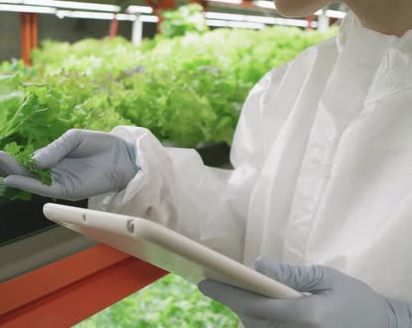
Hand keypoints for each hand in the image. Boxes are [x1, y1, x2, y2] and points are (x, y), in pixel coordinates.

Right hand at [0, 129, 137, 200]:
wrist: (124, 157)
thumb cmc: (100, 145)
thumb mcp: (74, 138)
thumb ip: (54, 149)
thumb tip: (34, 159)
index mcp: (48, 158)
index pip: (17, 160)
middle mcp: (48, 172)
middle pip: (15, 171)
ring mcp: (55, 182)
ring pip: (25, 179)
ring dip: (6, 172)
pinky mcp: (66, 190)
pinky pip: (43, 187)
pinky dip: (27, 183)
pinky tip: (11, 178)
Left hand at [198, 257, 410, 327]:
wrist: (381, 327)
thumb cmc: (355, 299)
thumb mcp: (327, 278)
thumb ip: (292, 273)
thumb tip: (259, 263)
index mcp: (305, 315)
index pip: (255, 306)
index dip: (226, 294)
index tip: (204, 282)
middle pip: (250, 319)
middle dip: (231, 299)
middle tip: (214, 281)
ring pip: (256, 327)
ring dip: (243, 310)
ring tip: (232, 289)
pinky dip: (257, 320)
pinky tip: (255, 306)